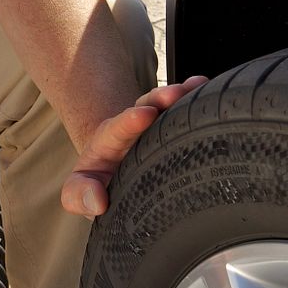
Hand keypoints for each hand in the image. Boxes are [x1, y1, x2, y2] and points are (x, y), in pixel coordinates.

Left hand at [61, 77, 207, 219]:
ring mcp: (157, 125)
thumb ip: (79, 194)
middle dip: (160, 98)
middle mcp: (134, 127)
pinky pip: (185, 110)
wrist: (113, 173)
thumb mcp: (79, 190)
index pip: (118, 128)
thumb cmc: (98, 183)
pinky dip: (197, 98)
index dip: (130, 121)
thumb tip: (97, 202)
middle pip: (146, 106)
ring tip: (198, 85)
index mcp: (110, 141)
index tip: (145, 114)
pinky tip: (209, 87)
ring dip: (183, 95)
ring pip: (169, 105)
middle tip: (176, 94)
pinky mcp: (173, 128)